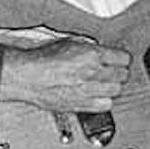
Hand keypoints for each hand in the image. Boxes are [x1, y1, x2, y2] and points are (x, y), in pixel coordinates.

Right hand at [0, 38, 130, 112]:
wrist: (26, 76)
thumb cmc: (41, 60)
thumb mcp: (69, 43)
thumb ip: (89, 48)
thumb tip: (101, 51)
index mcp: (91, 55)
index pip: (123, 58)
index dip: (122, 58)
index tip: (120, 59)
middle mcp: (92, 73)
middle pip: (123, 75)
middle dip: (119, 72)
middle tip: (114, 70)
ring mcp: (88, 90)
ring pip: (116, 91)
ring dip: (113, 86)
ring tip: (106, 83)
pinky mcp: (82, 105)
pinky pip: (105, 105)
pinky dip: (104, 101)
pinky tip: (98, 96)